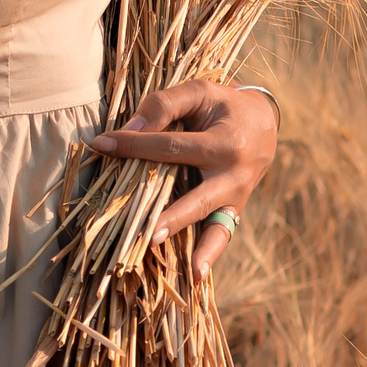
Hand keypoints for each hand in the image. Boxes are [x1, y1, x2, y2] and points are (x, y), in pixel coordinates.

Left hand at [90, 81, 278, 280]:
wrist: (265, 123)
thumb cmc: (224, 105)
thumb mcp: (200, 91)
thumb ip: (165, 105)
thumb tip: (131, 129)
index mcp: (225, 142)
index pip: (171, 148)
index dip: (134, 145)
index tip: (101, 144)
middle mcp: (234, 175)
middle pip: (196, 197)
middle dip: (169, 214)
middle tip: (144, 230)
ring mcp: (237, 198)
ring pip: (213, 224)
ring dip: (192, 245)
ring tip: (170, 256)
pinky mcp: (234, 210)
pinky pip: (222, 234)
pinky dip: (211, 254)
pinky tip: (197, 276)